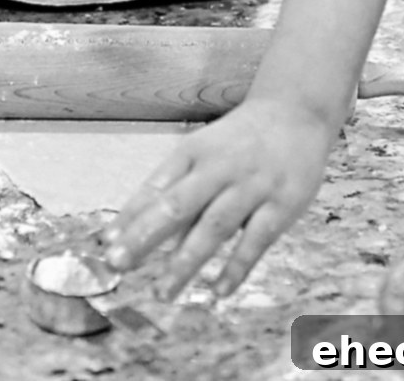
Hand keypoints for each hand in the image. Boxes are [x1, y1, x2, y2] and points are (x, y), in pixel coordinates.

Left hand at [101, 96, 339, 299]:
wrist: (296, 112)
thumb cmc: (239, 139)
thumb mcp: (203, 150)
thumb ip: (177, 188)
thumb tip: (142, 230)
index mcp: (194, 151)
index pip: (156, 186)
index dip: (131, 215)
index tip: (106, 243)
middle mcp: (219, 167)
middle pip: (178, 205)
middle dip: (145, 236)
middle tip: (118, 263)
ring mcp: (251, 186)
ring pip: (213, 227)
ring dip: (186, 262)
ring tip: (163, 292)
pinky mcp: (281, 204)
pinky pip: (256, 241)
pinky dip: (236, 268)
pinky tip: (218, 291)